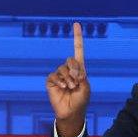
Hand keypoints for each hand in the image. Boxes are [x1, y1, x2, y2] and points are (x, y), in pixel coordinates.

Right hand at [46, 22, 90, 136]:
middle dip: (75, 69)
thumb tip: (73, 70)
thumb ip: (81, 76)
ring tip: (71, 87)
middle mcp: (68, 70)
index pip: (78, 50)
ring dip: (68, 78)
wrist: (71, 112)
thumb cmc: (81, 100)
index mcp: (79, 69)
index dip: (77, 37)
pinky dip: (59, 81)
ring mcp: (59, 75)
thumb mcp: (86, 87)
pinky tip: (63, 87)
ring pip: (62, 68)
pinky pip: (53, 75)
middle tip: (78, 81)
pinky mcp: (51, 82)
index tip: (76, 24)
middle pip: (70, 60)